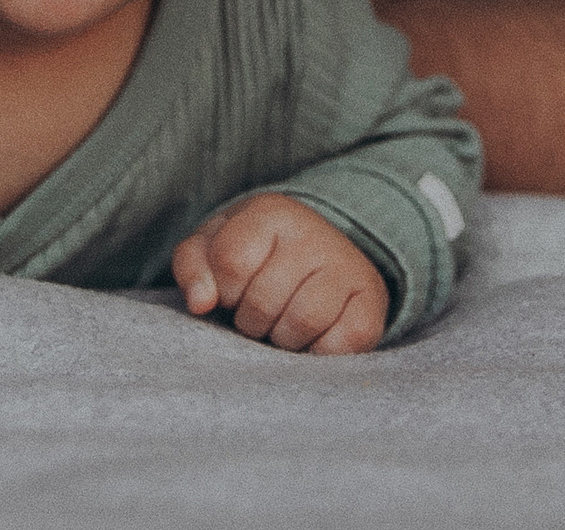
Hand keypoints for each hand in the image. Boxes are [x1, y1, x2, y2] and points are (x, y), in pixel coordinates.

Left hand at [171, 194, 386, 354]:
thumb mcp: (213, 247)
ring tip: (283, 323)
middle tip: (259, 311)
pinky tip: (312, 336)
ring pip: (300, 324)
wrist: (319, 256)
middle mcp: (313, 233)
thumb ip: (193, 267)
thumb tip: (200, 303)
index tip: (231, 291)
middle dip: (250, 320)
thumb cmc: (254, 256)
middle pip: (262, 301)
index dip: (223, 290)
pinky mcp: (372, 305)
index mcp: (270, 212)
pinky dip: (317, 353)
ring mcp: (347, 267)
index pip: (230, 262)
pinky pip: (338, 346)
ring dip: (282, 338)